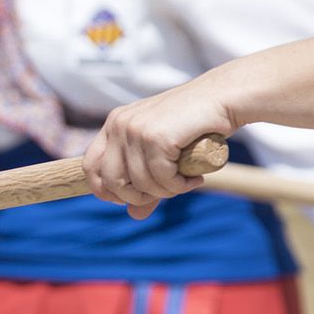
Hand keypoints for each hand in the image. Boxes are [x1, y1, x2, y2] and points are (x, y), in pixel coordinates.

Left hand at [84, 80, 238, 217]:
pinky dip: (180, 186)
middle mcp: (119, 124)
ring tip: (186, 181)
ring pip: (140, 183)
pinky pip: (162, 178)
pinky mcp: (157, 136)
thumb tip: (133, 215)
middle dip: (138, 196)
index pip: (90, 166)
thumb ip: (146, 184)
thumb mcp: (162, 154)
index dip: (106, 191)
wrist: (223, 98)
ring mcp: (136, 129)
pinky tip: (195, 177)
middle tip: (165, 192)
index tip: (130, 198)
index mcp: (114, 124)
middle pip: (111, 181)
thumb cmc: (193, 126)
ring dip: (166, 191)